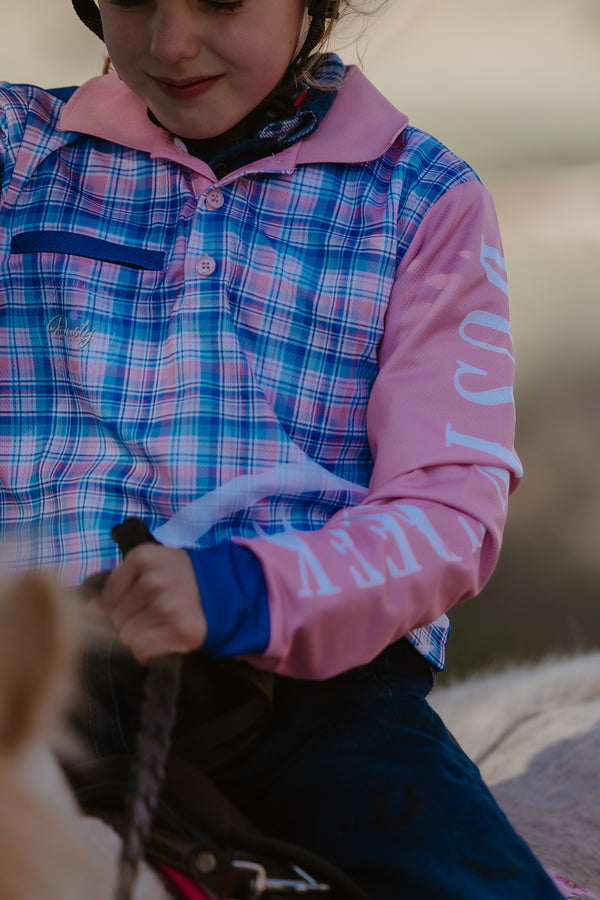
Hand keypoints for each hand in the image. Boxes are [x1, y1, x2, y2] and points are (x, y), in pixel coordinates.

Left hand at [88, 545, 206, 663]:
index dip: (119, 603)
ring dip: (141, 635)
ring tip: (161, 625)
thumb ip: (118, 583)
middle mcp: (155, 580)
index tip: (138, 601)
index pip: (109, 595)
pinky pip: (142, 649)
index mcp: (143, 558)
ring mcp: (168, 606)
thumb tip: (91, 609)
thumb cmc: (182, 578)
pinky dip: (148, 650)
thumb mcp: (151, 566)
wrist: (225, 590)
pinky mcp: (180, 630)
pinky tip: (162, 639)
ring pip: (127, 635)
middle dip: (130, 619)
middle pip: (117, 616)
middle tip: (153, 613)